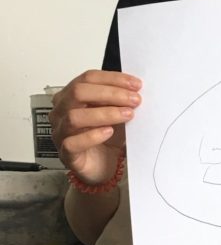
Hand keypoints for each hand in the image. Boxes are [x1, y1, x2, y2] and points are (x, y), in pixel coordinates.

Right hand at [50, 70, 141, 185]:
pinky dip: (93, 136)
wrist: (106, 166)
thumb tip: (135, 88)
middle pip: (78, 92)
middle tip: (134, 100)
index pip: (88, 78)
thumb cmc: (108, 138)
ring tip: (127, 115)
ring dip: (105, 113)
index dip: (113, 79)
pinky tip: (109, 132)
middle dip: (110, 94)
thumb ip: (121, 100)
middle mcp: (62, 111)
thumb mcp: (117, 113)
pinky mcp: (66, 153)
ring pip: (74, 117)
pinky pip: (73, 142)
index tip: (135, 85)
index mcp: (72, 96)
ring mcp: (61, 132)